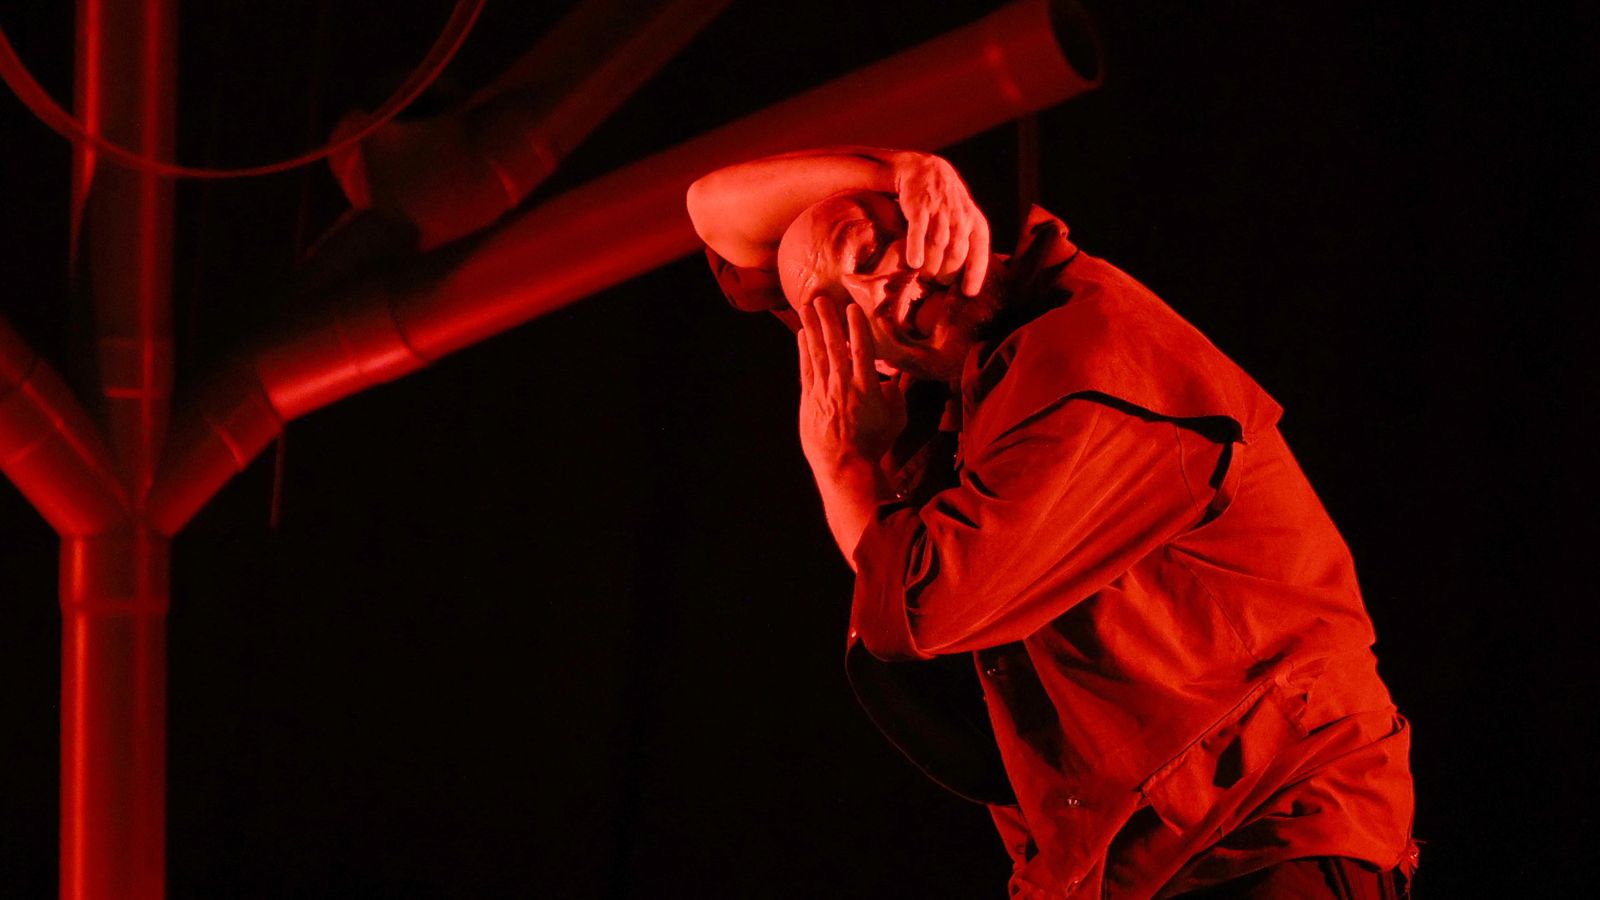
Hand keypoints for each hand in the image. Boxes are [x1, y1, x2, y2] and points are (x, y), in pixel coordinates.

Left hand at [797, 300, 907, 476]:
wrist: (846, 466)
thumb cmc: (875, 444)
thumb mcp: (897, 417)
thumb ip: (899, 391)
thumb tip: (904, 373)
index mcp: (868, 387)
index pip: (862, 349)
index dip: (856, 326)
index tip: (852, 308)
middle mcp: (844, 385)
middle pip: (834, 345)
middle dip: (828, 319)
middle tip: (822, 298)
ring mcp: (824, 392)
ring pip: (817, 354)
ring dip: (811, 329)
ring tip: (807, 308)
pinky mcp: (810, 401)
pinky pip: (806, 370)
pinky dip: (803, 351)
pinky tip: (801, 336)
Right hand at [889, 151, 990, 295]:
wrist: (926, 170)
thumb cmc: (946, 204)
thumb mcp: (964, 220)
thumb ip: (966, 244)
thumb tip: (962, 280)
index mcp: (975, 223)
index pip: (980, 252)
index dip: (975, 274)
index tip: (969, 293)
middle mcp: (960, 218)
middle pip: (957, 254)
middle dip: (946, 273)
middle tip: (935, 282)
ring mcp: (940, 212)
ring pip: (939, 245)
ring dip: (931, 265)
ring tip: (924, 276)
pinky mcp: (920, 207)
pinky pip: (919, 231)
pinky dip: (916, 248)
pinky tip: (914, 263)